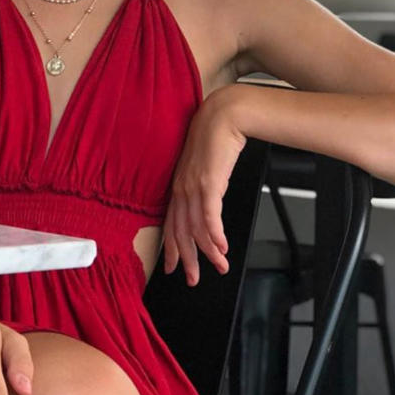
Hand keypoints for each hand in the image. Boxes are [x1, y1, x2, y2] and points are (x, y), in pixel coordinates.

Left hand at [162, 86, 246, 285]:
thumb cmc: (215, 136)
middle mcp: (181, 188)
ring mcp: (193, 186)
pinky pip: (209, 215)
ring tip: (218, 268)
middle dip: (187, 259)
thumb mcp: (204, 164)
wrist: (224, 114)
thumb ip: (202, 184)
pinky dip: (215, 235)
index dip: (171, 248)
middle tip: (191, 279)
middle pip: (180, 232)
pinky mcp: (208, 182)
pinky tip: (221, 248)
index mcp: (177, 185)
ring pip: (196, 228)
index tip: (173, 267)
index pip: (171, 224)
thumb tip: (208, 201)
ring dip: (208, 252)